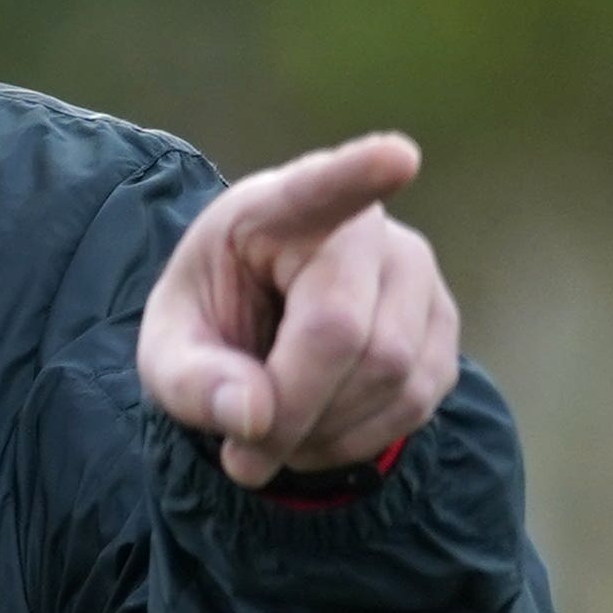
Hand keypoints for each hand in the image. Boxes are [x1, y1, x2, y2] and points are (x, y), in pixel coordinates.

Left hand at [138, 133, 460, 489]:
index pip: (322, 189)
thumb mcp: (167, 352)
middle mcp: (364, 230)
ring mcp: (416, 273)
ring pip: (393, 376)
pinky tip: (318, 432)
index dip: (360, 174)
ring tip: (277, 434)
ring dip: (326, 433)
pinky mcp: (444, 323)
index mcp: (278, 209)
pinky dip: (360, 439)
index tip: (396, 157)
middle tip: (243, 455)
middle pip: (348, 334)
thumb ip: (192, 383)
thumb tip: (253, 418)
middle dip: (293, 413)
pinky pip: (418, 401)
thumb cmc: (214, 319)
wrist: (258, 323)